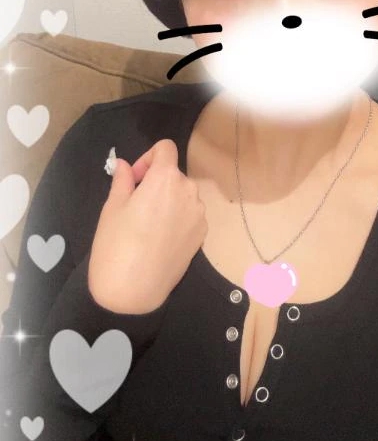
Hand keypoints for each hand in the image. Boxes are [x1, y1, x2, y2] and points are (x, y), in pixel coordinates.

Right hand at [88, 139, 207, 313]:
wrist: (133, 291)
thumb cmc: (116, 245)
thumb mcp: (112, 207)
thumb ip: (122, 180)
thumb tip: (124, 164)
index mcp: (166, 178)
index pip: (166, 148)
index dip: (148, 158)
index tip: (134, 179)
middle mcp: (189, 191)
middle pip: (174, 174)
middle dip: (155, 181)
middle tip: (135, 204)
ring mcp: (199, 214)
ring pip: (183, 195)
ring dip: (168, 200)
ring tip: (146, 225)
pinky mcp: (202, 234)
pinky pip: (190, 214)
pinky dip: (177, 218)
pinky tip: (159, 239)